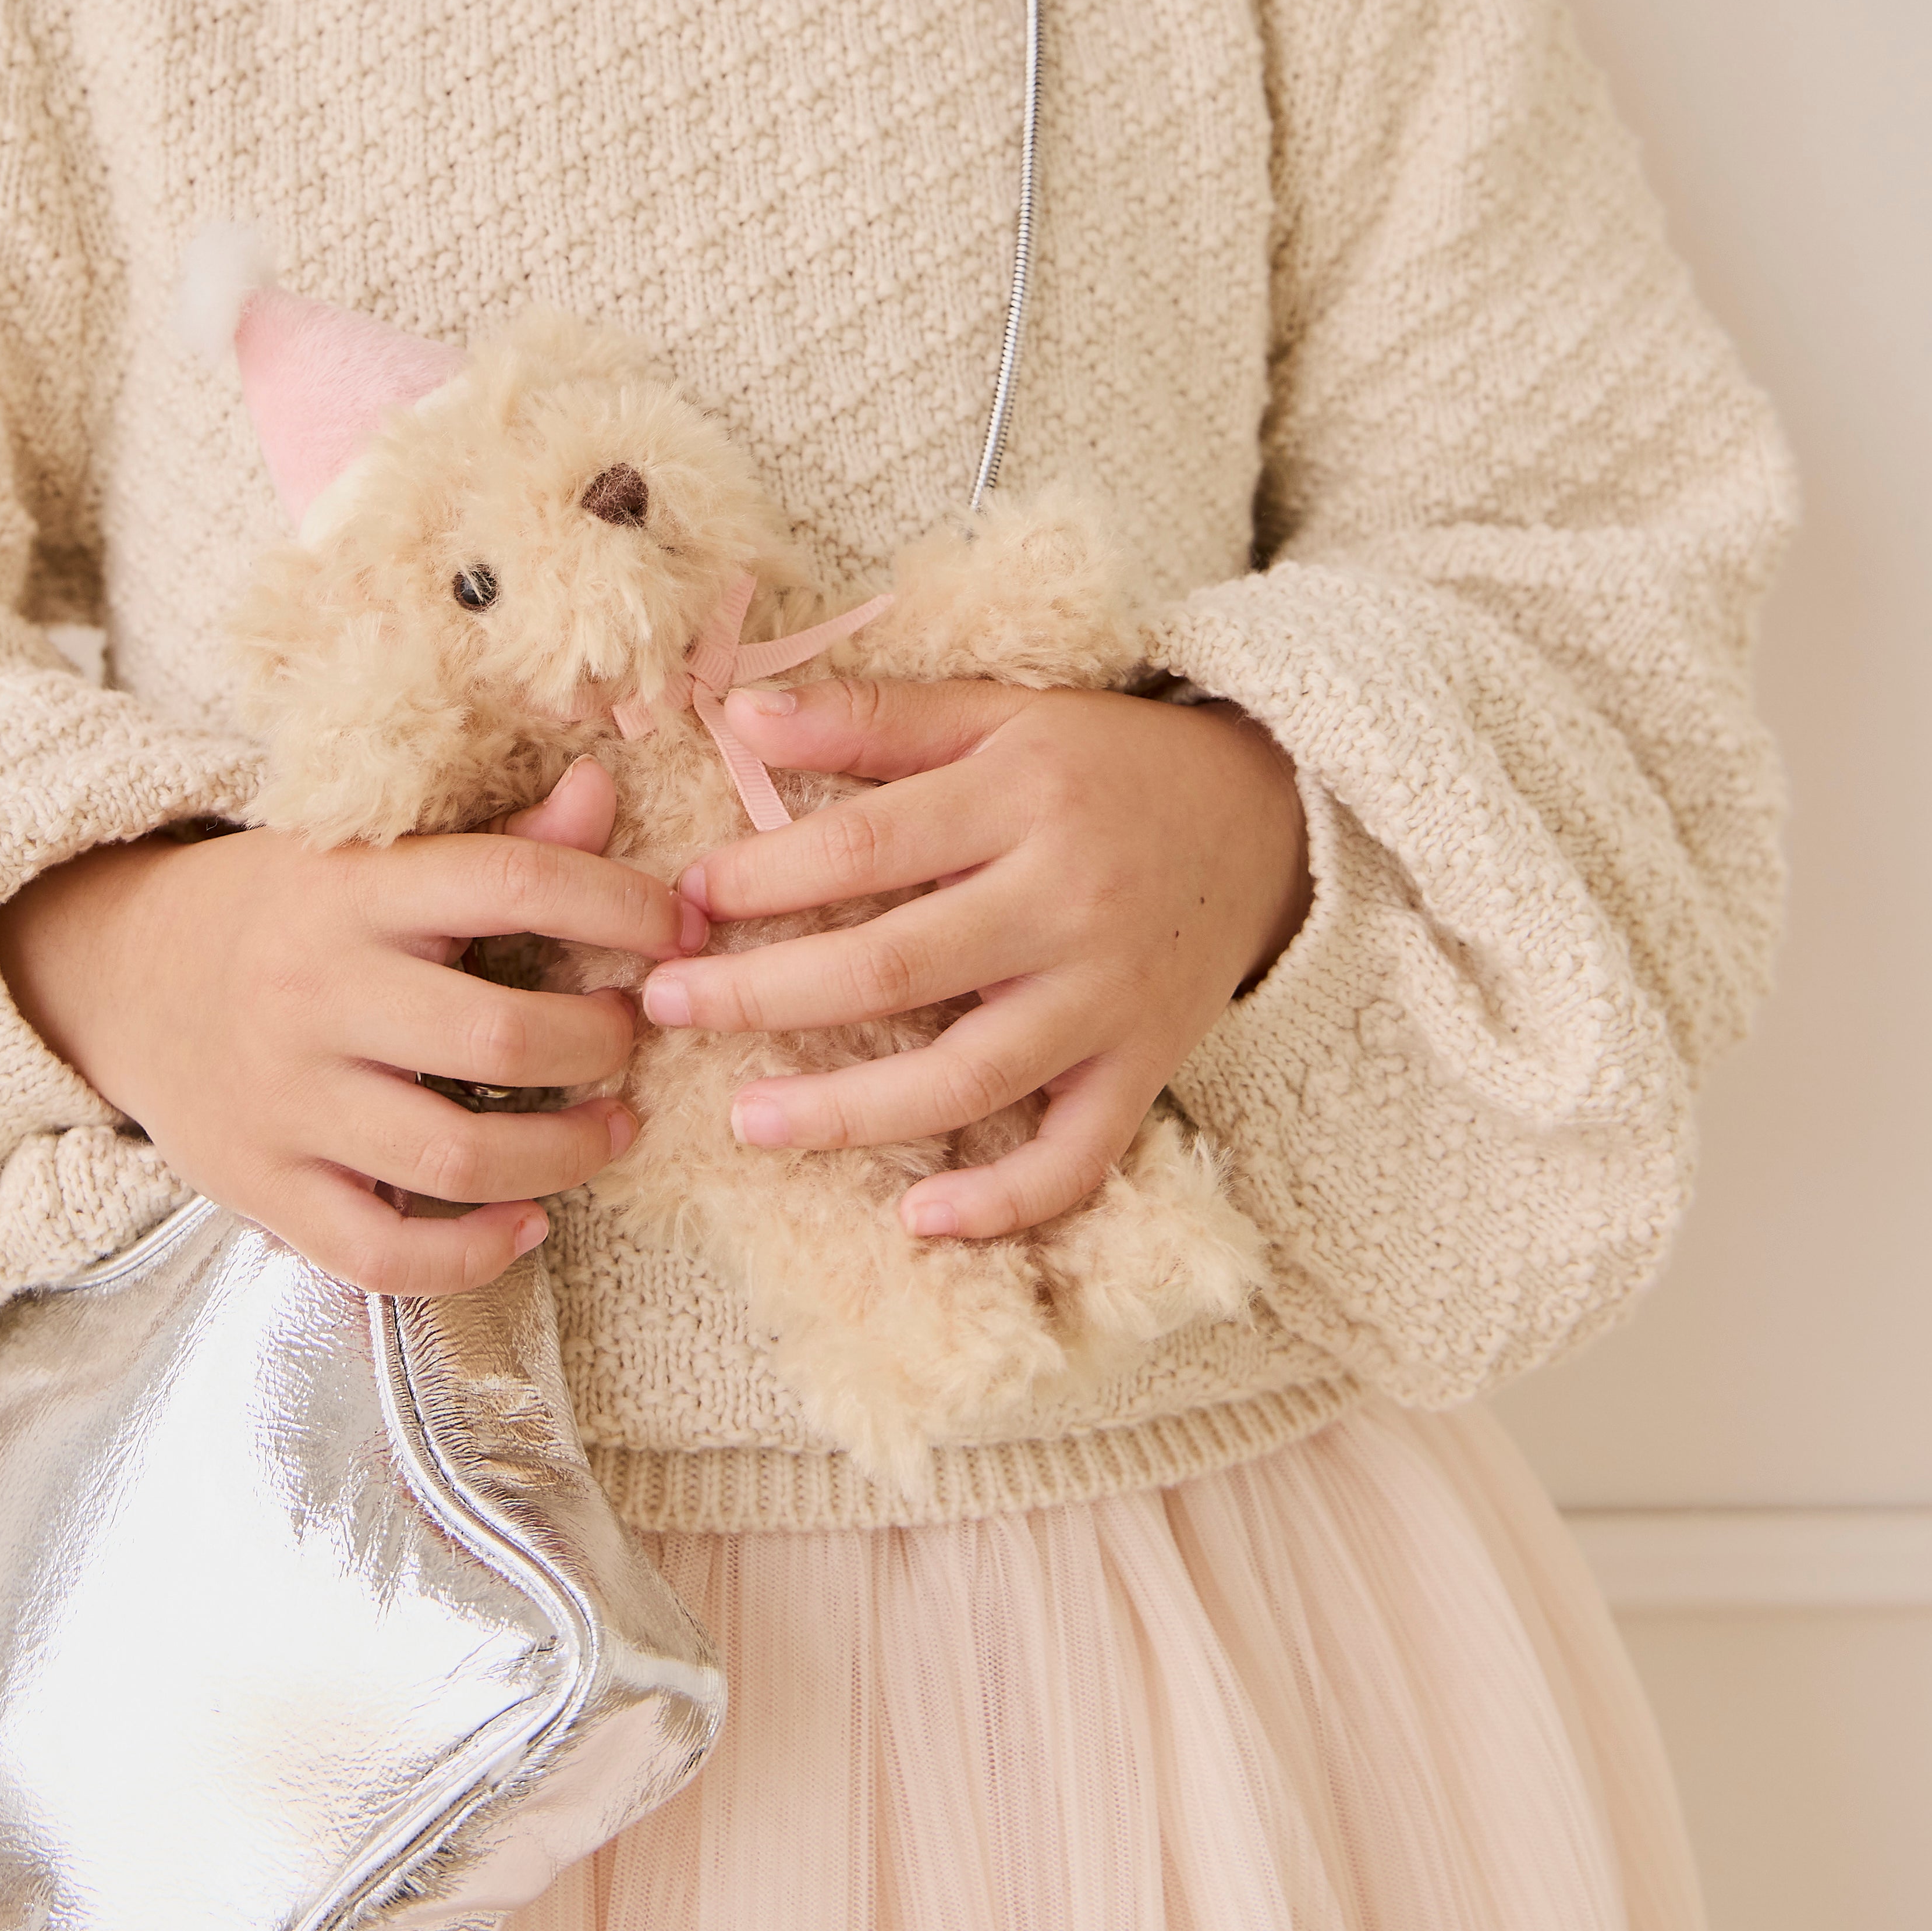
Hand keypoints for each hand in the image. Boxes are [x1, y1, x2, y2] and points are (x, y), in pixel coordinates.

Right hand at [0, 759, 698, 1294]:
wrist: (122, 975)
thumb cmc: (283, 908)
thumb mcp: (370, 854)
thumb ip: (498, 837)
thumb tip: (605, 791)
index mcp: (351, 890)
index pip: (510, 882)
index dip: (618, 904)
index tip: (678, 929)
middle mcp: (315, 993)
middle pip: (498, 1038)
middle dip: (600, 1044)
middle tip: (632, 1036)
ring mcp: (285, 1101)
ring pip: (455, 1157)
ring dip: (566, 1155)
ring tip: (610, 1129)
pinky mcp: (261, 1188)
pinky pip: (382, 1253)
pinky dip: (471, 1254)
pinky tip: (526, 1221)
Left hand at [640, 681, 1308, 1239]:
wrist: (1267, 817)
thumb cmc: (1104, 763)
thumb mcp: (999, 715)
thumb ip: (873, 718)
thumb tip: (739, 712)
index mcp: (1021, 798)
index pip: (870, 843)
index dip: (766, 875)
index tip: (685, 898)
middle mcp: (1065, 902)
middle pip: (896, 966)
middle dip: (766, 994)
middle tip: (664, 1006)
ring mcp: (1108, 996)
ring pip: (968, 1077)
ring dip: (849, 1113)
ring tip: (747, 1121)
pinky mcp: (1145, 1066)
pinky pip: (1077, 1156)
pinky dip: (1005, 1201)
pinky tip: (920, 1218)